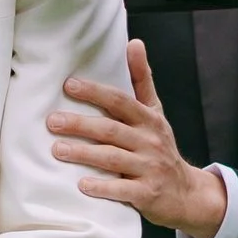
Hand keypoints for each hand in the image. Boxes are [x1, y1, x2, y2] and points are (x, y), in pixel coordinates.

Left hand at [49, 41, 227, 235]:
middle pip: (111, 130)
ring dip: (84, 154)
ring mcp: (149, 168)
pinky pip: (122, 189)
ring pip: (113, 158)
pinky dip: (103, 187)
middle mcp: (149, 141)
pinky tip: (82, 184)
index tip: (69, 85)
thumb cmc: (161, 147)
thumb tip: (134, 43)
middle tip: (52, 121)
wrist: (186, 193)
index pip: (120, 101)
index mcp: (148, 119)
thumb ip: (141, 79)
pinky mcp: (147, 194)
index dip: (95, 92)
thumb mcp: (155, 112)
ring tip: (57, 150)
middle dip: (81, 125)